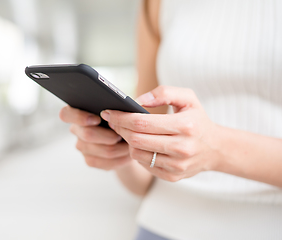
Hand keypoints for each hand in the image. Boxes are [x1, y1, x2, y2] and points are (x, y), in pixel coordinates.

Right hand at [59, 106, 131, 170]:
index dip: (79, 117)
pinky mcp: (90, 160)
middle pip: (88, 135)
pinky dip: (121, 158)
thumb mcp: (119, 108)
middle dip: (110, 135)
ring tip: (132, 143)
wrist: (124, 140)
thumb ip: (116, 106)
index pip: (66, 114)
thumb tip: (123, 110)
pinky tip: (128, 154)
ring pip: (103, 150)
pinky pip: (106, 163)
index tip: (96, 119)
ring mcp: (82, 146)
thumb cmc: (120, 119)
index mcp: (77, 112)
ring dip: (121, 148)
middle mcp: (76, 130)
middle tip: (123, 134)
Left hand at [100, 86, 221, 181]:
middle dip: (119, 128)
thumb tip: (138, 101)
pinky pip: (144, 164)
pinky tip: (140, 143)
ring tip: (127, 131)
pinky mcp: (172, 176)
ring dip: (127, 141)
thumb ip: (164, 93)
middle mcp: (182, 148)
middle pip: (136, 139)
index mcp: (185, 126)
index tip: (108, 112)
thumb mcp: (188, 98)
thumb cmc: (197, 120)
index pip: (142, 123)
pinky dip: (138, 153)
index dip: (121, 117)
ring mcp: (177, 165)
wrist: (215, 148)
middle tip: (113, 120)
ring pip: (137, 154)